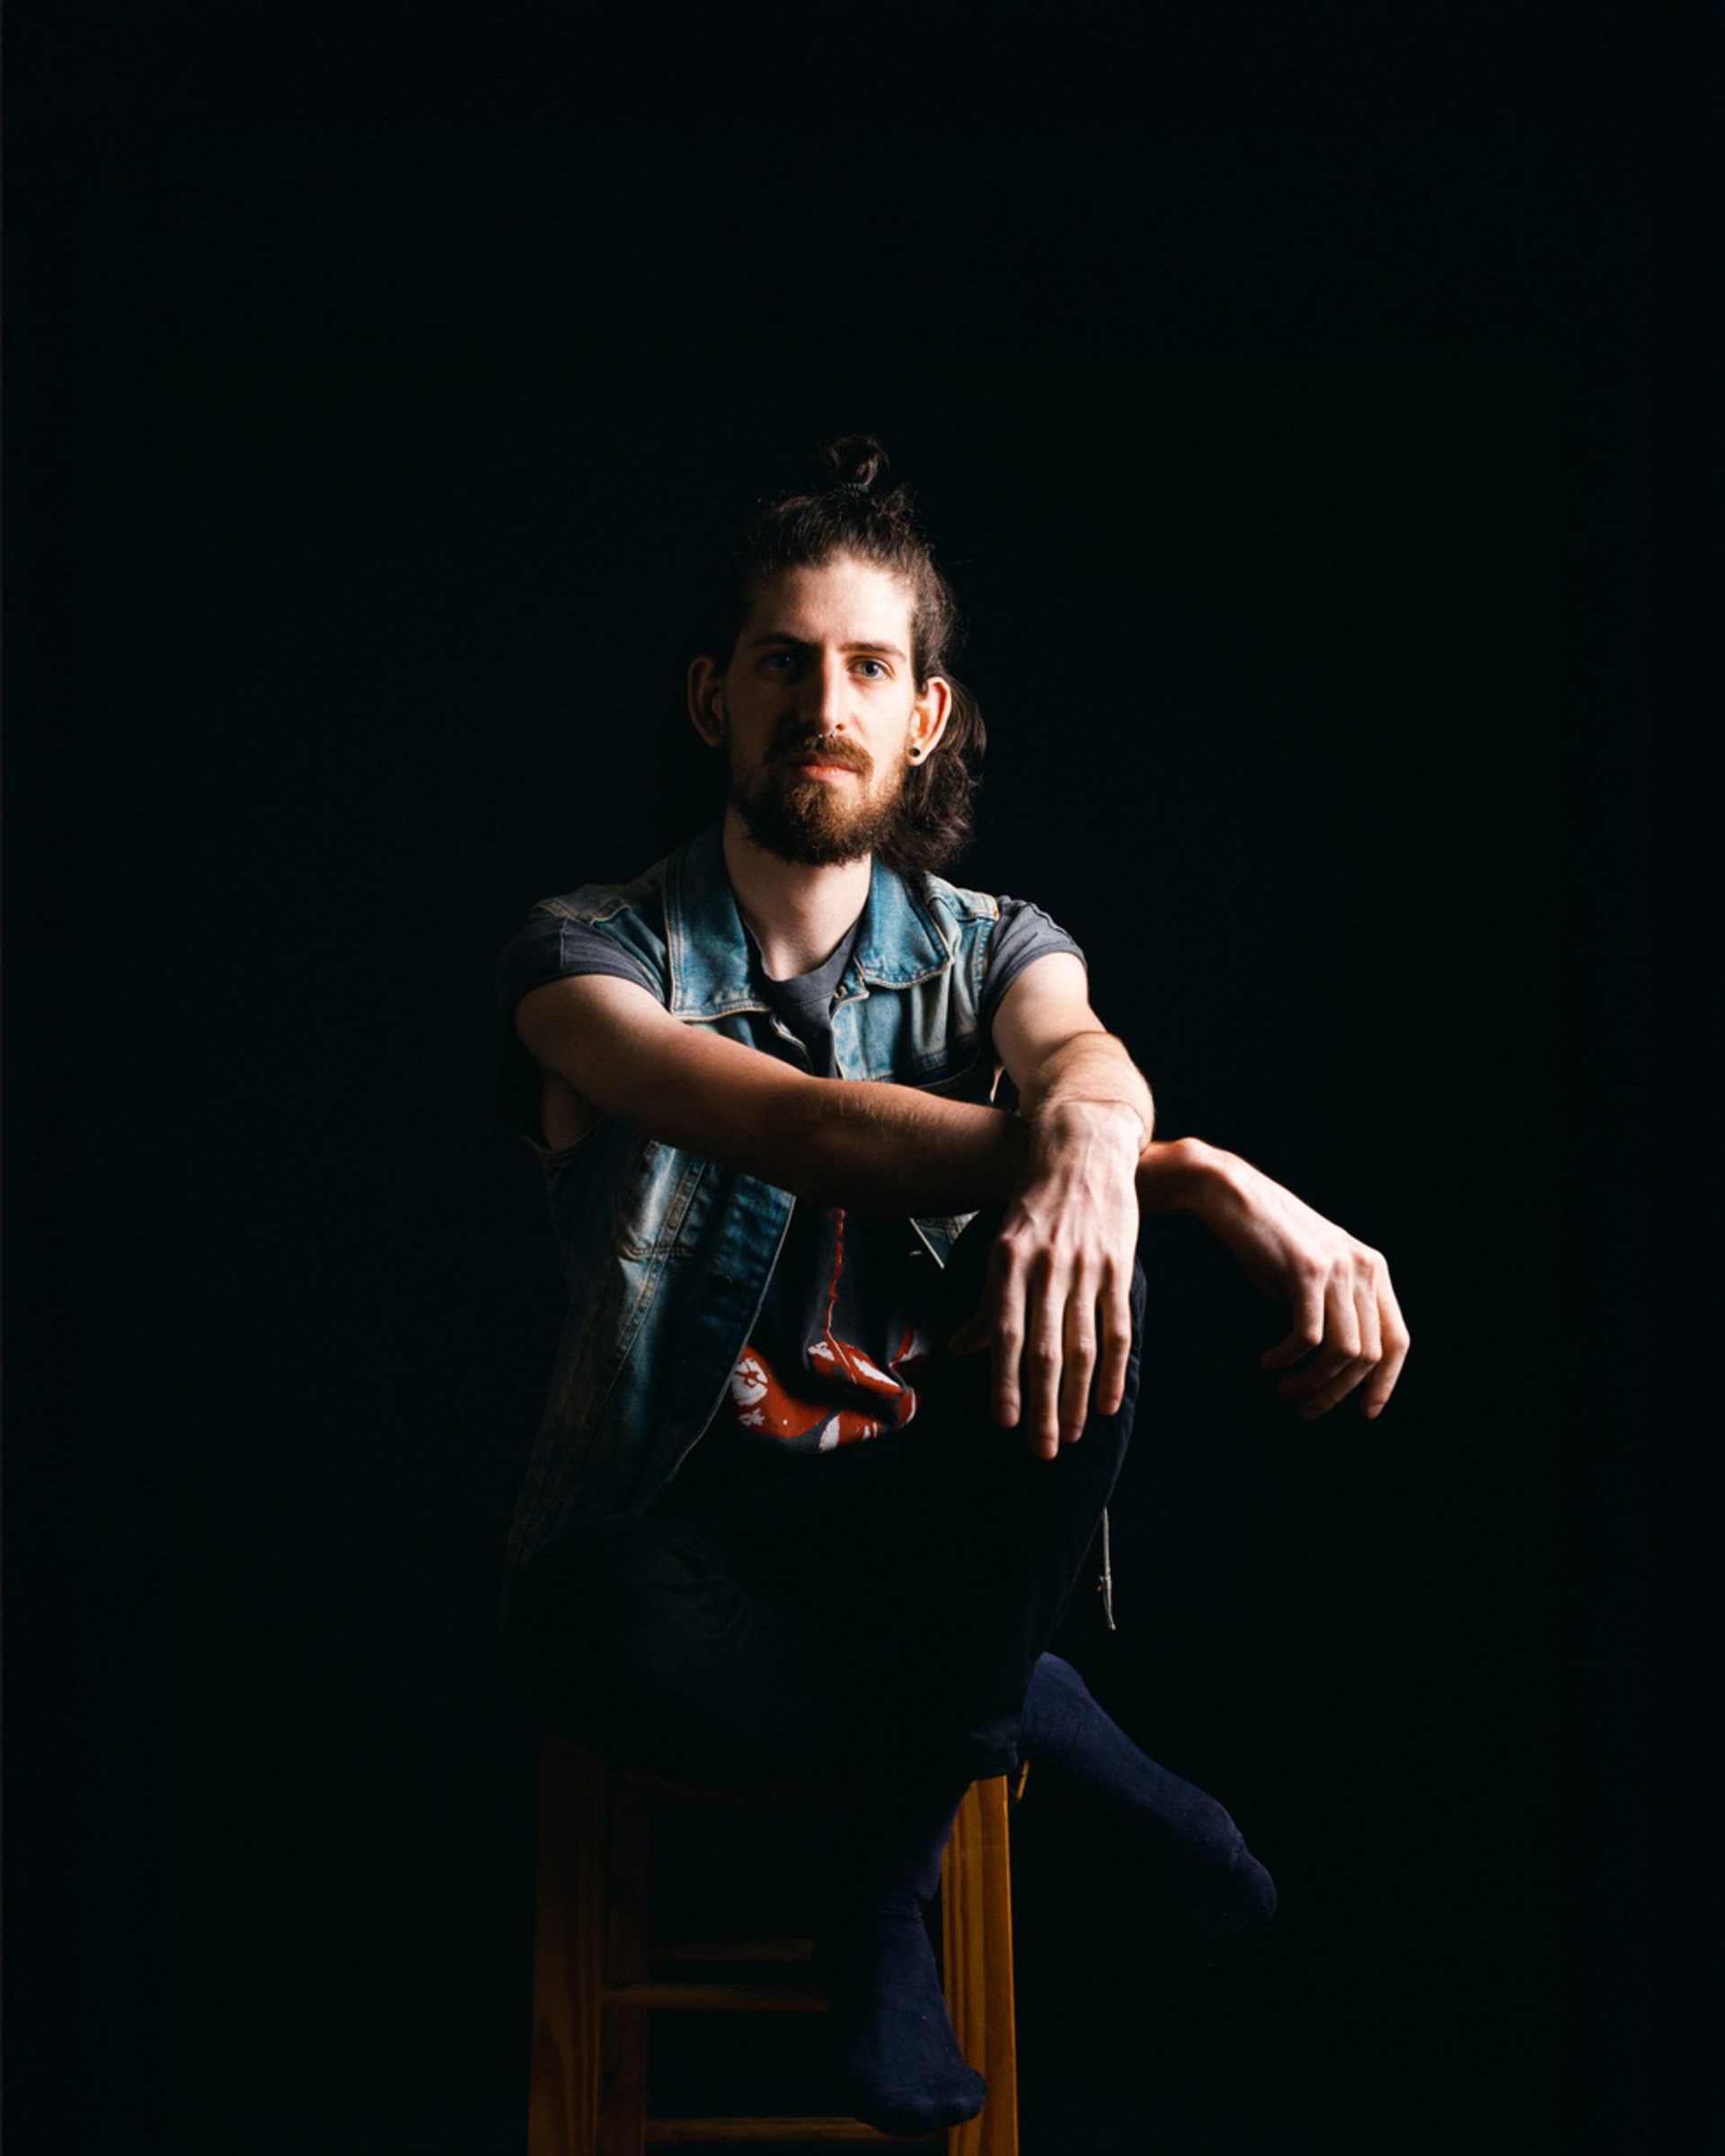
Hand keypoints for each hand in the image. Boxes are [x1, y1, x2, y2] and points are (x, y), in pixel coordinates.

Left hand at [948, 1101, 1142, 1459]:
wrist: (1083, 1147)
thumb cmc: (1035, 1202)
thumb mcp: (1001, 1242)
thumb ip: (987, 1299)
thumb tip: (962, 1349)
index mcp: (1008, 1260)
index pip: (1006, 1332)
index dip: (1005, 1380)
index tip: (1006, 1423)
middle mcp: (1046, 1266)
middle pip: (1045, 1349)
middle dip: (1044, 1406)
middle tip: (1043, 1451)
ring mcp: (1086, 1266)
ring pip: (1083, 1345)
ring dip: (1079, 1397)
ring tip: (1073, 1435)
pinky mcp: (1118, 1265)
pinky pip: (1117, 1327)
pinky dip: (1114, 1369)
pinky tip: (1109, 1401)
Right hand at [1186, 1145, 1409, 1419]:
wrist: (1235, 1196)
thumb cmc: (1270, 1241)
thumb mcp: (1315, 1274)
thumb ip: (1336, 1307)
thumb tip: (1341, 1366)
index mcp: (1373, 1270)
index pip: (1396, 1340)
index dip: (1385, 1382)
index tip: (1364, 1411)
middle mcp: (1364, 1269)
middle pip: (1368, 1354)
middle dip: (1337, 1392)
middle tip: (1307, 1410)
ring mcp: (1338, 1268)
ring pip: (1342, 1352)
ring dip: (1312, 1382)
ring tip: (1285, 1391)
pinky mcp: (1307, 1271)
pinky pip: (1307, 1337)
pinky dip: (1288, 1359)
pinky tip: (1269, 1363)